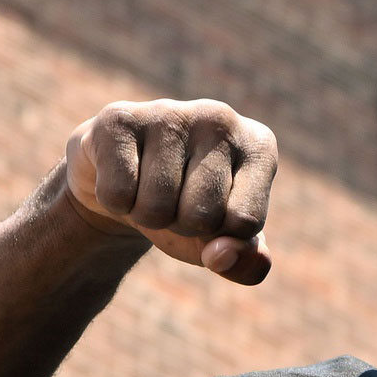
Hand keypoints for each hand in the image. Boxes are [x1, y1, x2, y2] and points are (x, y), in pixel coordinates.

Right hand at [59, 98, 277, 284]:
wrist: (128, 177)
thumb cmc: (187, 208)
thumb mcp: (226, 242)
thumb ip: (247, 263)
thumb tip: (219, 257)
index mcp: (260, 146)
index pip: (245, 222)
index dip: (221, 237)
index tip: (216, 213)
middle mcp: (221, 118)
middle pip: (201, 216)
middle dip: (182, 226)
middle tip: (176, 200)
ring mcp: (170, 112)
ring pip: (155, 206)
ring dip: (147, 216)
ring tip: (149, 187)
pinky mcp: (120, 118)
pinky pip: (117, 195)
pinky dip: (116, 202)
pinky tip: (124, 175)